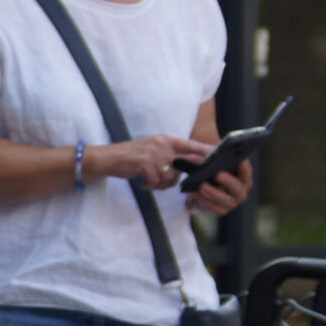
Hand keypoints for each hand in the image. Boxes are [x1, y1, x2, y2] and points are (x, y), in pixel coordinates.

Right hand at [88, 134, 211, 191]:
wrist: (107, 158)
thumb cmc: (131, 158)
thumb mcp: (153, 152)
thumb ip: (171, 156)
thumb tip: (192, 163)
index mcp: (166, 139)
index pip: (192, 145)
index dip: (206, 152)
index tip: (218, 156)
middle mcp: (162, 143)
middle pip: (181, 168)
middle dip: (172, 180)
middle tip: (159, 182)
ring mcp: (153, 151)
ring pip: (169, 177)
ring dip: (160, 184)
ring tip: (149, 182)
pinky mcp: (144, 161)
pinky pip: (156, 180)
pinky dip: (150, 185)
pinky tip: (143, 183)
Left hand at [190, 158, 251, 216]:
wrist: (202, 187)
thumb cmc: (211, 170)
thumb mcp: (213, 162)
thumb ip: (214, 156)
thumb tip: (209, 154)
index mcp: (243, 177)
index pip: (247, 171)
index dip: (244, 167)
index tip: (239, 160)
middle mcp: (241, 191)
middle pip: (238, 188)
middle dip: (228, 181)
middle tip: (217, 174)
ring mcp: (233, 202)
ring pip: (225, 199)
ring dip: (212, 192)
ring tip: (201, 185)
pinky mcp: (222, 210)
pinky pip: (215, 208)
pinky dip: (205, 201)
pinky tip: (196, 193)